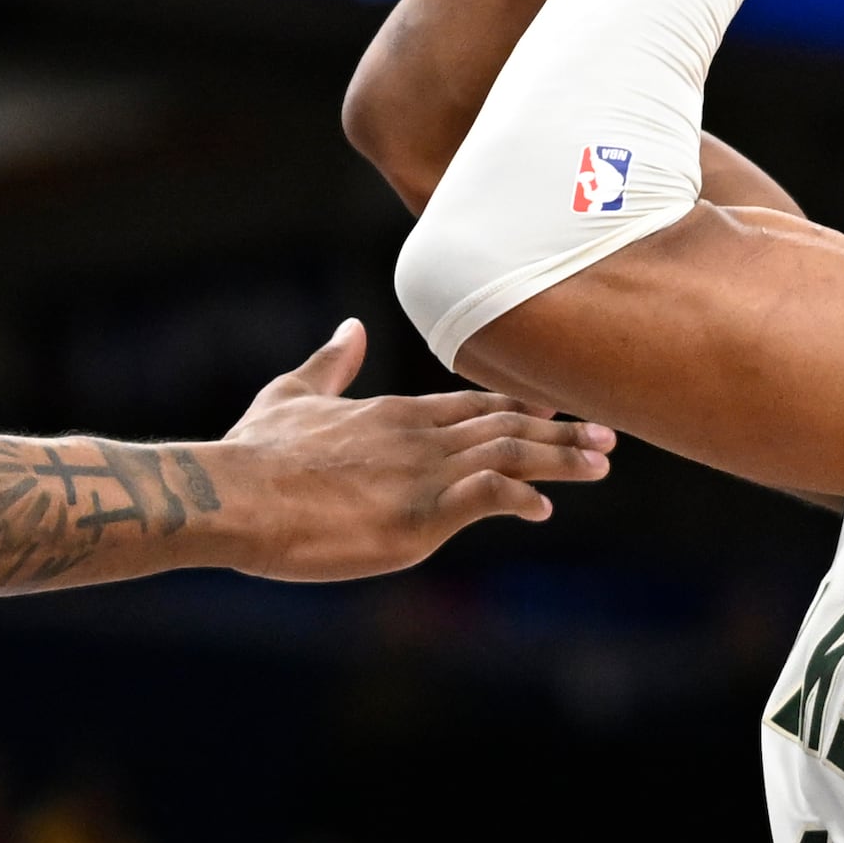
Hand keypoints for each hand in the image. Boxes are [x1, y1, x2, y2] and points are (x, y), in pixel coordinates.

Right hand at [211, 320, 613, 580]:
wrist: (236, 494)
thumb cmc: (255, 453)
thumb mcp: (292, 396)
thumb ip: (330, 364)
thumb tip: (350, 328)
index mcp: (395, 413)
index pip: (474, 403)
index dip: (521, 406)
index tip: (560, 408)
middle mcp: (419, 436)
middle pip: (505, 425)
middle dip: (560, 432)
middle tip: (607, 436)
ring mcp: (423, 473)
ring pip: (509, 453)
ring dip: (559, 460)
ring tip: (599, 464)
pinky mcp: (420, 514)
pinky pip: (488, 496)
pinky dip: (520, 497)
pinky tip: (541, 509)